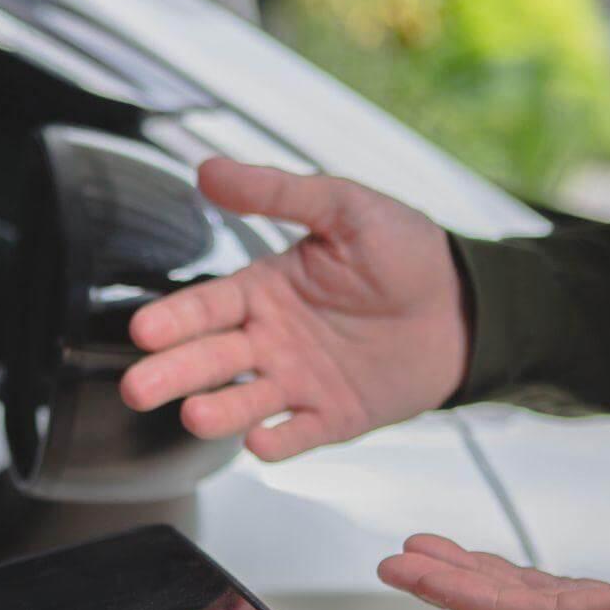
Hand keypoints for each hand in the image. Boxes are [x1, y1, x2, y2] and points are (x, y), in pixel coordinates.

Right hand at [119, 158, 464, 459]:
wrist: (468, 306)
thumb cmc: (407, 253)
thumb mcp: (344, 207)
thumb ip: (278, 193)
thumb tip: (210, 169)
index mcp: (264, 289)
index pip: (207, 305)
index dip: (175, 318)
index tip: (145, 329)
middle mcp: (270, 339)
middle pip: (209, 359)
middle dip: (173, 373)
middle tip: (140, 387)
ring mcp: (297, 381)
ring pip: (244, 400)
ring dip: (217, 410)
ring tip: (196, 414)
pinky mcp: (330, 416)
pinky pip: (296, 433)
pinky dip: (278, 440)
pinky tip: (262, 440)